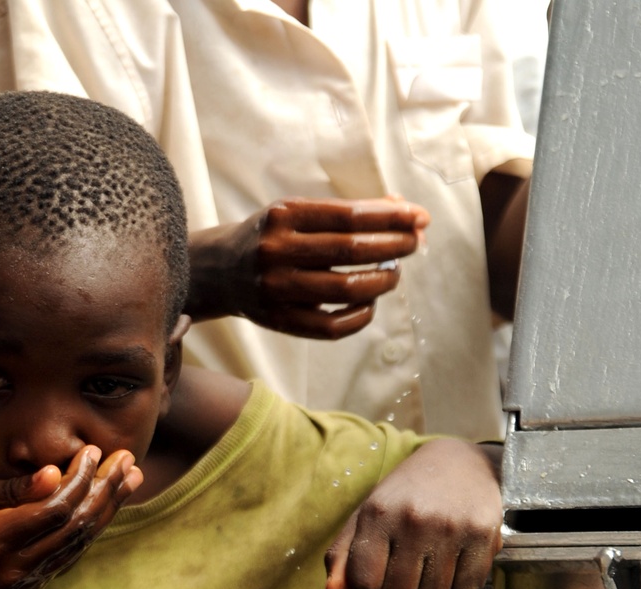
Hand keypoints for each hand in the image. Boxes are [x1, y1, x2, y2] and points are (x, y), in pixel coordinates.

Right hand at [0, 445, 140, 588]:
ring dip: (107, 508)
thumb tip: (54, 474)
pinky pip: (71, 553)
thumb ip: (8, 488)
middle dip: (104, 491)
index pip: (53, 511)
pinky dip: (92, 525)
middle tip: (126, 459)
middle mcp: (13, 568)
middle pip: (74, 528)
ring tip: (130, 476)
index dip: (79, 480)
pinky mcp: (33, 585)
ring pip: (79, 542)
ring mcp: (25, 581)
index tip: (93, 450)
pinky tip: (109, 501)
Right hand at [187, 197, 429, 337]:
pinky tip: (372, 303)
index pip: (350, 216)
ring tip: (394, 273)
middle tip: (415, 244)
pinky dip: (361, 316)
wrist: (220, 271)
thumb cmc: (271, 236)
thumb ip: (344, 212)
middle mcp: (277, 251)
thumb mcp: (297, 212)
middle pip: (351, 251)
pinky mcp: (280, 320)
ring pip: (346, 290)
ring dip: (382, 281)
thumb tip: (403, 209)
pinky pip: (332, 326)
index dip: (391, 217)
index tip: (420, 217)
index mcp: (284, 215)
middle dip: (393, 246)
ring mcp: (277, 289)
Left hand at [324, 439, 501, 588]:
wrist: (462, 462)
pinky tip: (456, 565)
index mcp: (377, 514)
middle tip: (406, 579)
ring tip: (430, 571)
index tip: (379, 572)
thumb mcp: (367, 517)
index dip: (369, 588)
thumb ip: (343, 557)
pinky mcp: (482, 534)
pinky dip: (460, 588)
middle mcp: (413, 520)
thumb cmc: (406, 497)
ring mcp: (450, 528)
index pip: (363, 585)